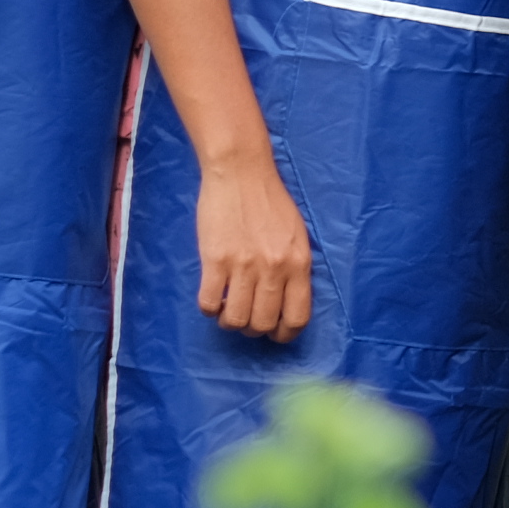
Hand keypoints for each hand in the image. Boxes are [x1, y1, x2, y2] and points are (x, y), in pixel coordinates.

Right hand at [194, 155, 316, 340]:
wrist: (241, 174)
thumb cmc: (270, 203)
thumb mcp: (297, 236)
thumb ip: (294, 269)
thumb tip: (286, 303)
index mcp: (299, 263)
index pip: (297, 316)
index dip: (285, 334)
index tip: (275, 334)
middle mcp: (275, 268)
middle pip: (263, 323)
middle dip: (254, 329)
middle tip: (247, 319)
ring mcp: (244, 265)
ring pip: (236, 319)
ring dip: (230, 321)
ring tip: (228, 309)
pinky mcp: (215, 259)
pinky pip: (209, 303)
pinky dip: (209, 309)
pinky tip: (213, 297)